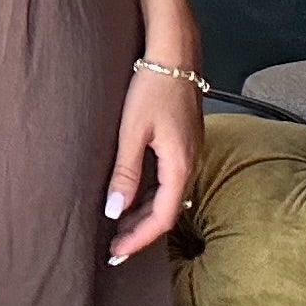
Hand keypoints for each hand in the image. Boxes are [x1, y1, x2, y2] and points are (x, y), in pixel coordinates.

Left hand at [103, 31, 203, 266]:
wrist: (175, 52)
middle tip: (113, 250)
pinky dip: (151, 196)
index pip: (161, 218)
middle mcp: (191, 164)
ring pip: (168, 197)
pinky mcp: (185, 143)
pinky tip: (133, 197)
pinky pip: (169, 181)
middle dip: (140, 232)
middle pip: (167, 211)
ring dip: (145, 215)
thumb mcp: (132, 130)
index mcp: (180, 165)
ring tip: (119, 229)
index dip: (138, 239)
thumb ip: (125, 172)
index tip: (116, 253)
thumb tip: (115, 211)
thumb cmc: (153, 86)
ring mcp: (191, 153)